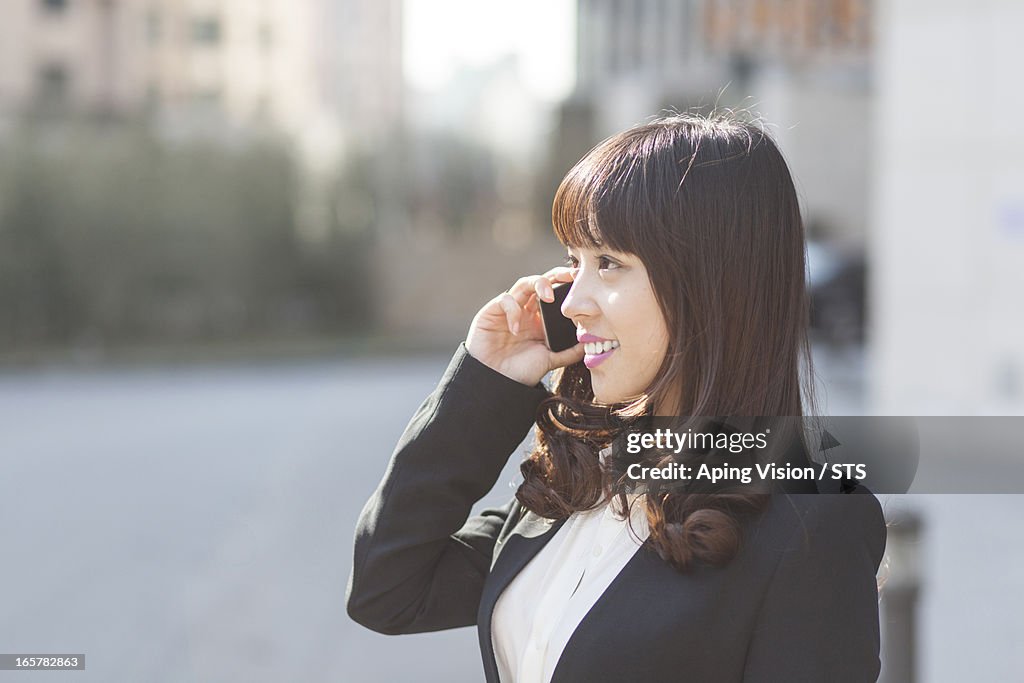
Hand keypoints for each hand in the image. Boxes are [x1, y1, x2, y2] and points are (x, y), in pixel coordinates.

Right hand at [465, 266, 584, 385]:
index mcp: (540, 319)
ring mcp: (509, 310)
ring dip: (538, 284)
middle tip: (570, 276)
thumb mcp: (550, 360)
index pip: (554, 293)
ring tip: (548, 297)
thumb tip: (590, 344)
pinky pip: (505, 300)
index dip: (566, 284)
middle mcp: (525, 310)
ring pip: (524, 284)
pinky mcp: (491, 312)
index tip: (581, 282)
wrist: (495, 384)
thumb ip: (569, 351)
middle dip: (556, 276)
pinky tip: (516, 328)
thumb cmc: (520, 372)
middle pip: (540, 282)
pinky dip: (513, 310)